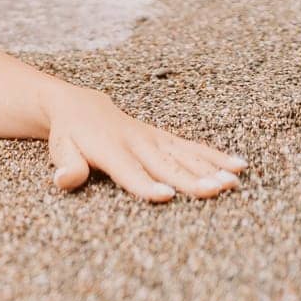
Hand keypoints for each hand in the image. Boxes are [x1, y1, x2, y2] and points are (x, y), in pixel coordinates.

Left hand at [44, 86, 248, 201]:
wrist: (80, 106)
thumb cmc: (70, 135)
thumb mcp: (60, 149)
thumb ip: (67, 166)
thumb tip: (63, 180)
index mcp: (109, 149)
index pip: (128, 170)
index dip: (145, 183)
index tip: (166, 195)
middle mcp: (135, 142)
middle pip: (165, 163)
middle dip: (190, 177)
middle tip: (215, 189)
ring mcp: (153, 138)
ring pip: (184, 154)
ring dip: (210, 167)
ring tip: (233, 180)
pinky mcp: (164, 137)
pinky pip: (192, 146)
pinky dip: (215, 155)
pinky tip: (239, 165)